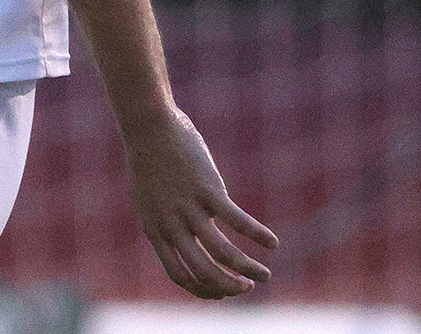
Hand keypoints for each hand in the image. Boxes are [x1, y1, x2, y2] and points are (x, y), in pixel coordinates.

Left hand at [123, 107, 277, 298]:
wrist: (148, 126)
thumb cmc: (150, 160)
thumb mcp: (151, 198)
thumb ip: (169, 221)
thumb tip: (194, 238)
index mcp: (155, 229)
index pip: (180, 275)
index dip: (203, 289)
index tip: (222, 293)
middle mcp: (171, 224)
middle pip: (204, 270)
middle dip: (229, 286)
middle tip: (248, 288)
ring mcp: (189, 208)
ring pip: (224, 252)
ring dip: (248, 268)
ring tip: (265, 275)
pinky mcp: (208, 189)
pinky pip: (237, 220)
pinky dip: (257, 234)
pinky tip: (272, 243)